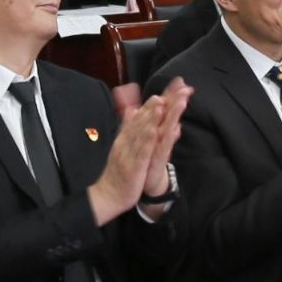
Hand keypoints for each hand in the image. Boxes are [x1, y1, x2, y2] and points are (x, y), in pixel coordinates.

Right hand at [89, 83, 186, 224]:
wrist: (108, 195)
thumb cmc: (119, 172)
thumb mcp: (125, 146)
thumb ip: (130, 127)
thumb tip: (133, 109)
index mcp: (127, 136)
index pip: (143, 113)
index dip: (158, 99)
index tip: (173, 86)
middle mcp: (127, 140)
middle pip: (144, 118)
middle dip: (159, 102)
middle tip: (174, 87)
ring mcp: (128, 152)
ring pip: (142, 132)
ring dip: (152, 117)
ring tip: (162, 102)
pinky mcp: (132, 167)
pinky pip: (140, 152)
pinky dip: (146, 140)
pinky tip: (154, 130)